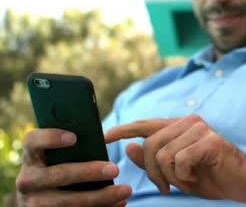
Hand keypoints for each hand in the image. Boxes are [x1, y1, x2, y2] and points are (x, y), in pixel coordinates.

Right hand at [15, 128, 131, 206]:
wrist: (42, 199)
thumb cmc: (60, 167)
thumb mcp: (58, 156)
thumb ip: (74, 146)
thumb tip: (100, 139)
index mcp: (31, 155)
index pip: (33, 140)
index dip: (51, 137)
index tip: (74, 137)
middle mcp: (28, 178)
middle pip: (59, 174)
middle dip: (89, 172)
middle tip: (115, 169)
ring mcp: (34, 201)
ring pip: (69, 201)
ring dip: (101, 196)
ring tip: (125, 190)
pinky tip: (118, 203)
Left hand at [105, 114, 245, 203]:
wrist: (243, 183)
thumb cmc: (211, 176)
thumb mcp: (175, 172)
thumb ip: (152, 159)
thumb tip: (128, 147)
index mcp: (179, 126)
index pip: (145, 124)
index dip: (123, 129)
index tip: (103, 136)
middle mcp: (188, 122)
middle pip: (150, 145)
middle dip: (152, 172)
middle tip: (166, 187)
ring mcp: (200, 129)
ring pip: (163, 155)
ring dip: (171, 177)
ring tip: (186, 181)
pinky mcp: (209, 141)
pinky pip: (180, 161)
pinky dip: (184, 176)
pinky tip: (196, 177)